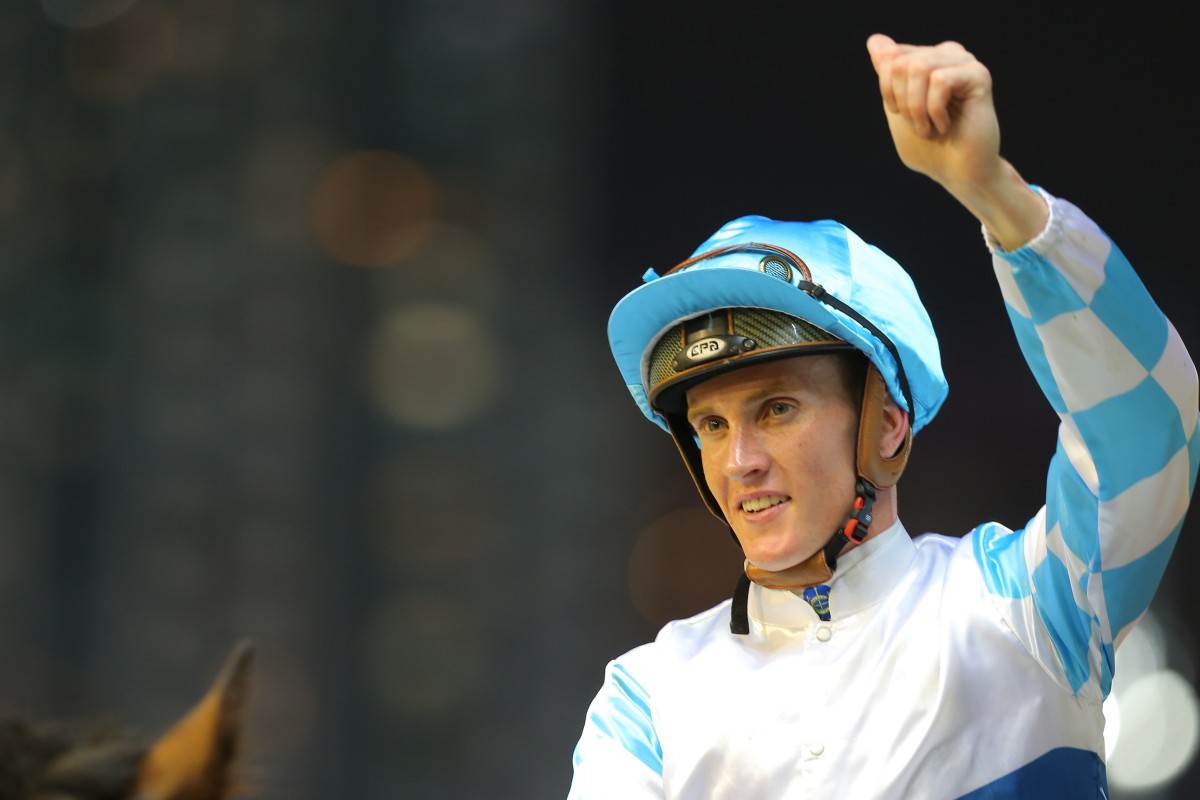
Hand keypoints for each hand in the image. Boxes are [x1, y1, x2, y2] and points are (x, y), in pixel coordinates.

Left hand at [866, 33, 1046, 249]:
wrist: (956, 173)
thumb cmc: (928, 147)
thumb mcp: (896, 109)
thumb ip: (886, 76)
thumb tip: (876, 40)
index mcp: (926, 59)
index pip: (889, 55)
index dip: (887, 90)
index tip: (901, 114)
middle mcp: (946, 54)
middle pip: (900, 61)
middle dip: (902, 101)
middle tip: (918, 124)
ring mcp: (964, 62)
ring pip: (919, 67)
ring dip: (916, 107)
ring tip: (929, 127)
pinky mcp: (978, 75)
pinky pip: (940, 81)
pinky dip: (934, 110)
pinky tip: (946, 125)